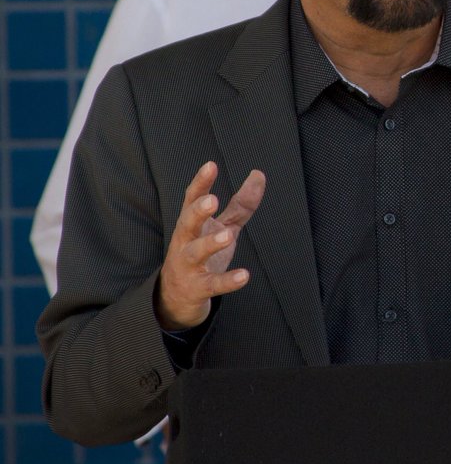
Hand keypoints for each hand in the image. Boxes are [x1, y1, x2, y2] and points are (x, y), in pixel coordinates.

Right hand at [155, 162, 264, 330]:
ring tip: (227, 237)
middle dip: (197, 211)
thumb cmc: (202, 254)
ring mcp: (189, 266)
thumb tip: (259, 175)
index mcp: (192, 224)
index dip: (201, 183)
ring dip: (210, 244)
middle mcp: (185, 242)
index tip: (210, 166)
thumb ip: (240, 204)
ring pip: (195, 253)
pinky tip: (244, 276)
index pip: (192, 199)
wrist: (177, 297)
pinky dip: (227, 280)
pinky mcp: (198, 288)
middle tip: (211, 200)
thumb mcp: (222, 226)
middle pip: (187, 223)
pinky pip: (212, 284)